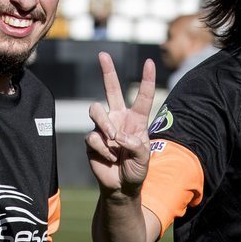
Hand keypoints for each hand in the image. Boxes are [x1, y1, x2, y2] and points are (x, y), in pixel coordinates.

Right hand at [85, 52, 156, 195]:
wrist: (120, 187)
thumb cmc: (136, 171)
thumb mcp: (144, 158)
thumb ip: (137, 144)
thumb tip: (118, 135)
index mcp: (136, 120)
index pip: (142, 96)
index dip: (146, 79)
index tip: (149, 62)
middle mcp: (118, 118)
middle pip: (111, 89)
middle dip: (107, 71)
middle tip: (103, 54)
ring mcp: (103, 128)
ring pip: (95, 110)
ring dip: (105, 125)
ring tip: (114, 141)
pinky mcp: (91, 140)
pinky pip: (92, 136)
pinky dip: (103, 149)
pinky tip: (109, 158)